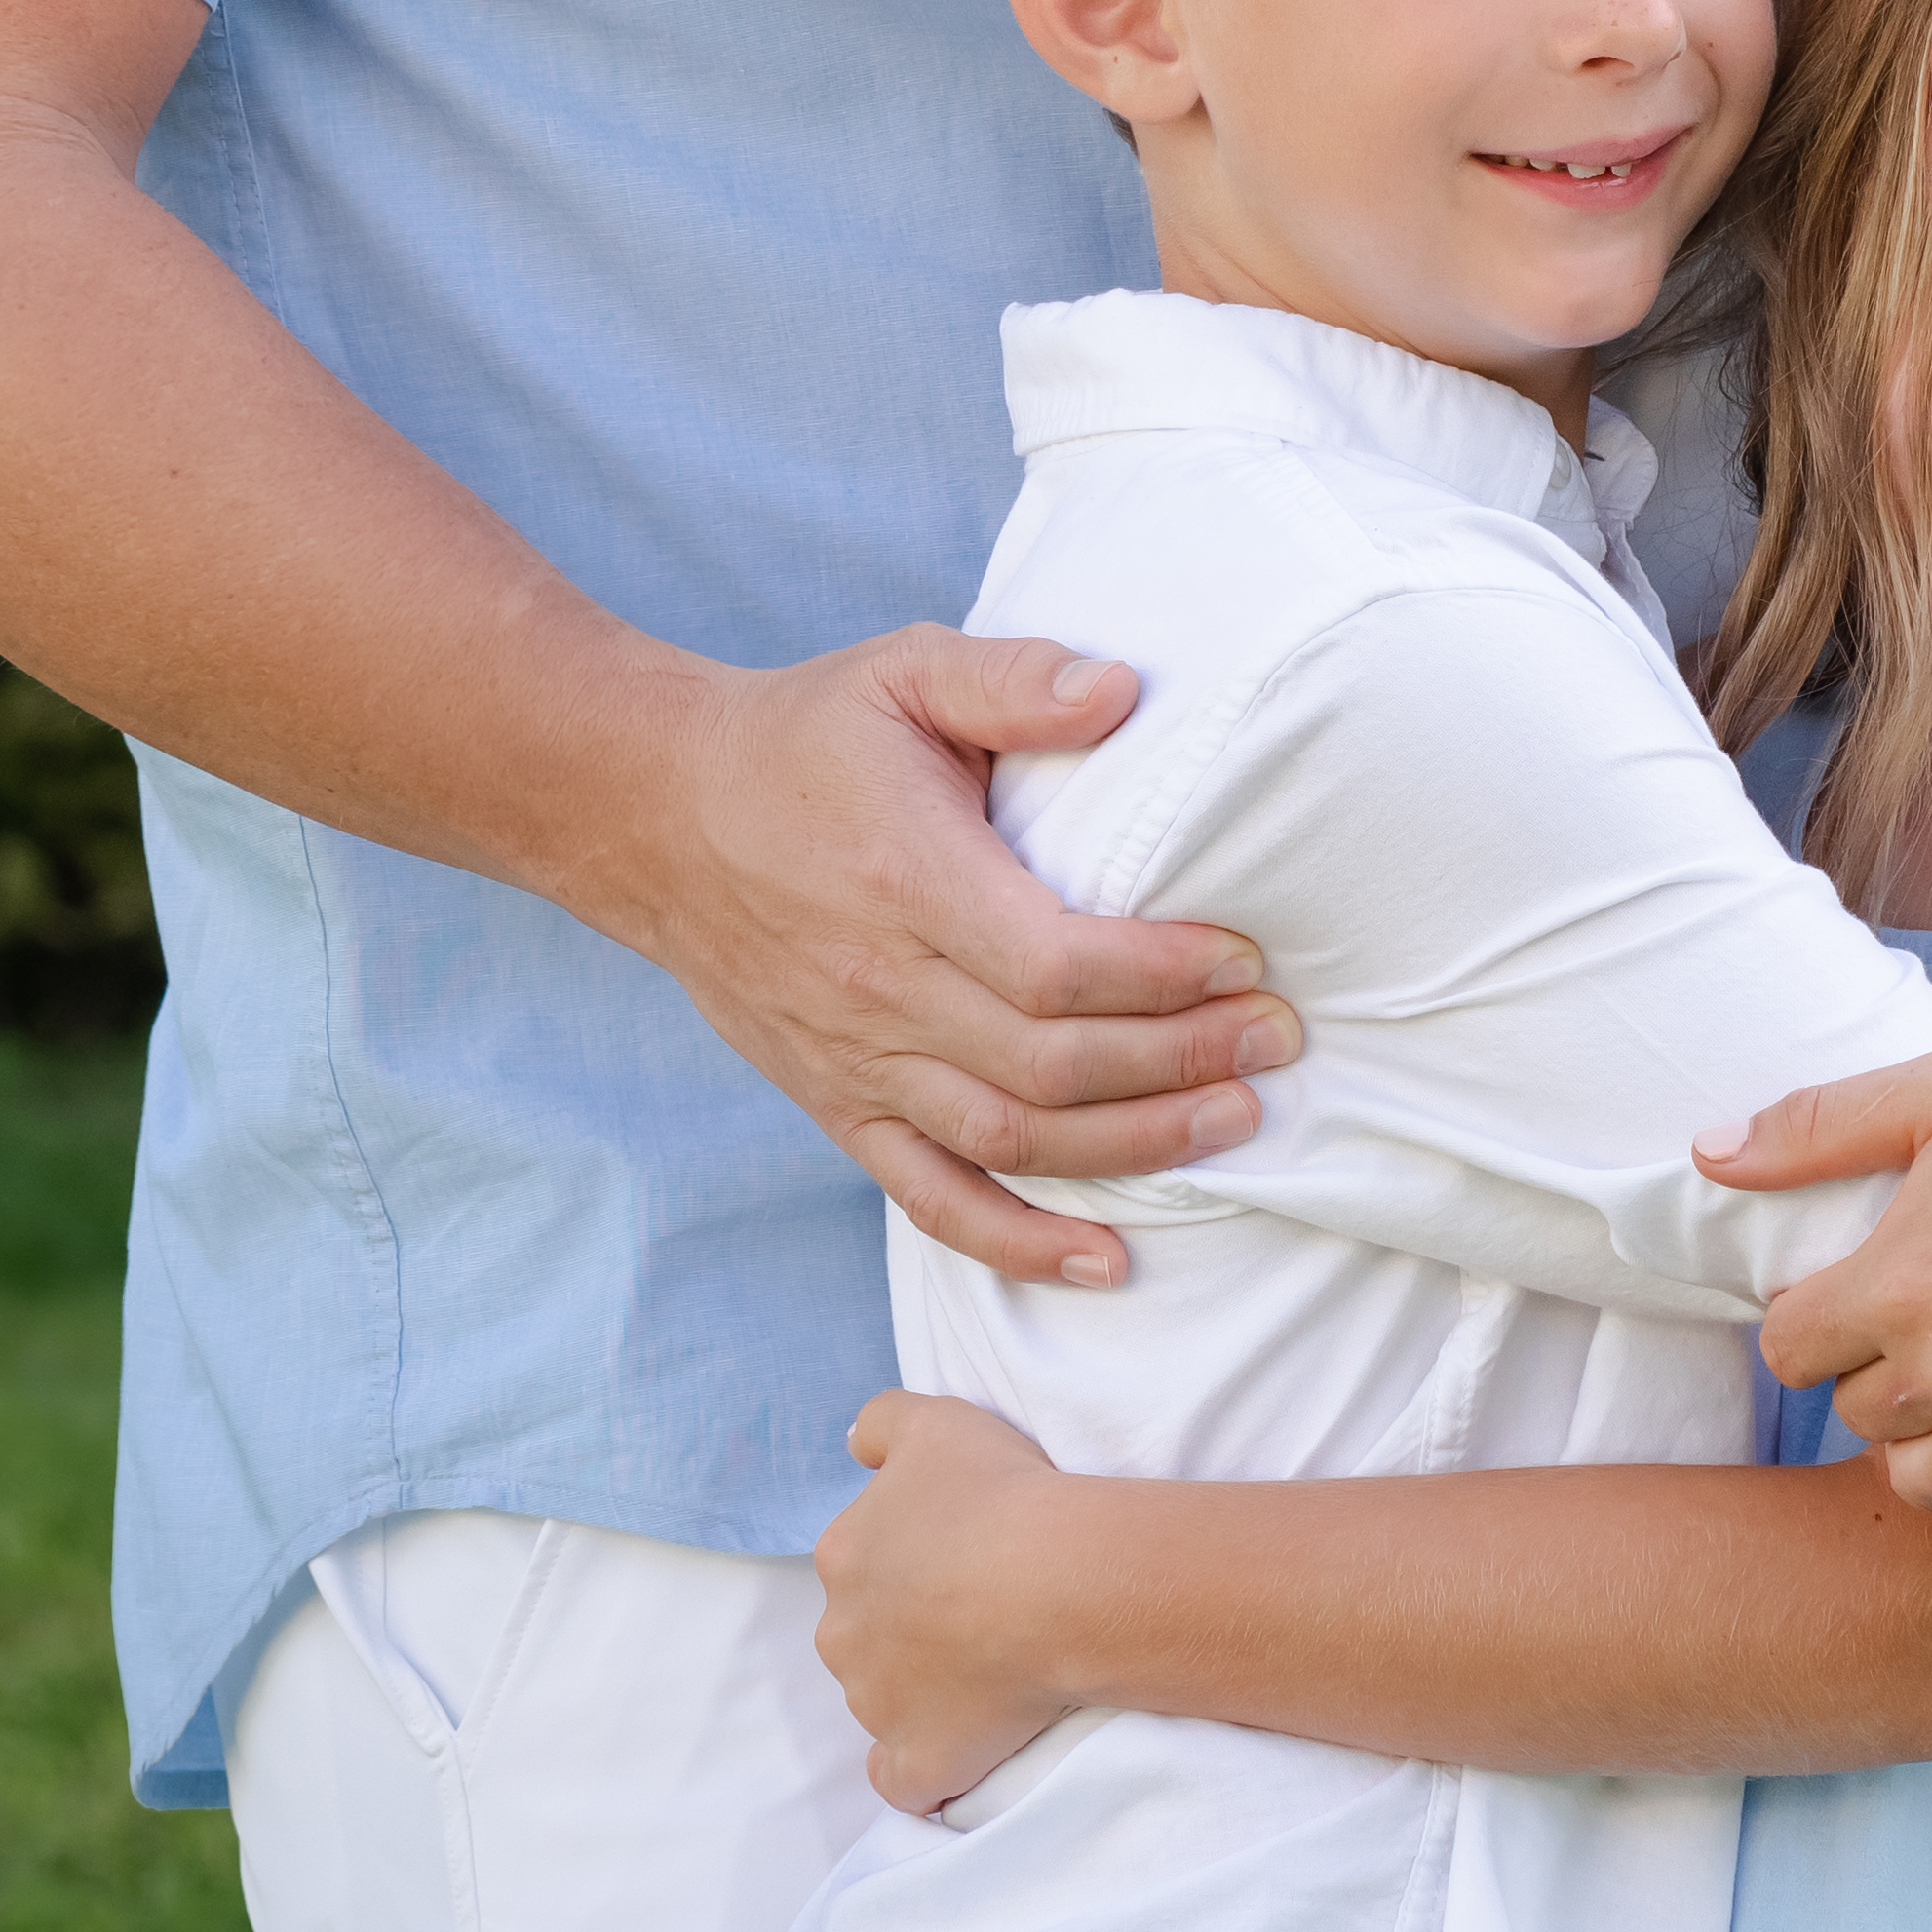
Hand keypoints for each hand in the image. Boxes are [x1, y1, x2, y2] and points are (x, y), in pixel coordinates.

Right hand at [598, 631, 1296, 1286]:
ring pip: (1011, 1139)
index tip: (1246, 962)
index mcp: (908, 883)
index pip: (1058, 966)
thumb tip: (1126, 689)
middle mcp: (880, 989)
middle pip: (1053, 1066)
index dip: (1165, 979)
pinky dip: (1019, 1242)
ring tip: (1234, 1123)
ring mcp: (855, 1061)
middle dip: (1182, 1063)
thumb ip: (1013, 679)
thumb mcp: (904, 671)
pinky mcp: (836, 1105)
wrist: (656, 814)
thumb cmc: (802, 737)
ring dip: (1135, 1148)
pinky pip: (932, 1198)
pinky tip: (1105, 1260)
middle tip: (1275, 1042)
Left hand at [819, 1390, 1090, 1812]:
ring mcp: (876, 1704)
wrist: (1055, 1580)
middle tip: (983, 1614)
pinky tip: (955, 1755)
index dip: (913, 1562)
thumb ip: (880, 1423)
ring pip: (885, 1701)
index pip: (861, 1563)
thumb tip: (853, 1446)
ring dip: (924, 1693)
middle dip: (909, 1630)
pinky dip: (922, 1771)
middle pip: (865, 1635)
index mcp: (843, 1555)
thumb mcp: (934, 1421)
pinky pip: (903, 1780)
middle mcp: (843, 1633)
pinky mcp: (919, 1759)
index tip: (966, 1558)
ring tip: (994, 1672)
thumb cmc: (1001, 1494)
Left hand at [1705, 1042, 1931, 1547]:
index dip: (1814, 1318)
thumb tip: (1706, 1155)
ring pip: (1921, 1486)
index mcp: (1896, 1287)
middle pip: (1856, 1415)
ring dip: (1929, 1444)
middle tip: (1928, 1326)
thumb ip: (1815, 1129)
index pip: (1789, 1350)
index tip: (1856, 1292)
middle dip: (1874, 1373)